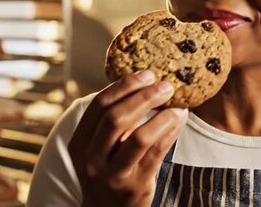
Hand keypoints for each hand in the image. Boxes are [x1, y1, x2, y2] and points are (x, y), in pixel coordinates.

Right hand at [68, 70, 187, 206]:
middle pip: (116, 118)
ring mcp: (113, 175)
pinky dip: (171, 132)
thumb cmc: (108, 171)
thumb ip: (112, 121)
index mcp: (80, 143)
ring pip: (138, 137)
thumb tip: (143, 84)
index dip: (123, 86)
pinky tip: (180, 120)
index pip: (99, 106)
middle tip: (165, 85)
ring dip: (162, 116)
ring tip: (177, 105)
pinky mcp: (136, 186)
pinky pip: (157, 153)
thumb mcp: (98, 148)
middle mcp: (92, 159)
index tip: (146, 74)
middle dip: (144, 96)